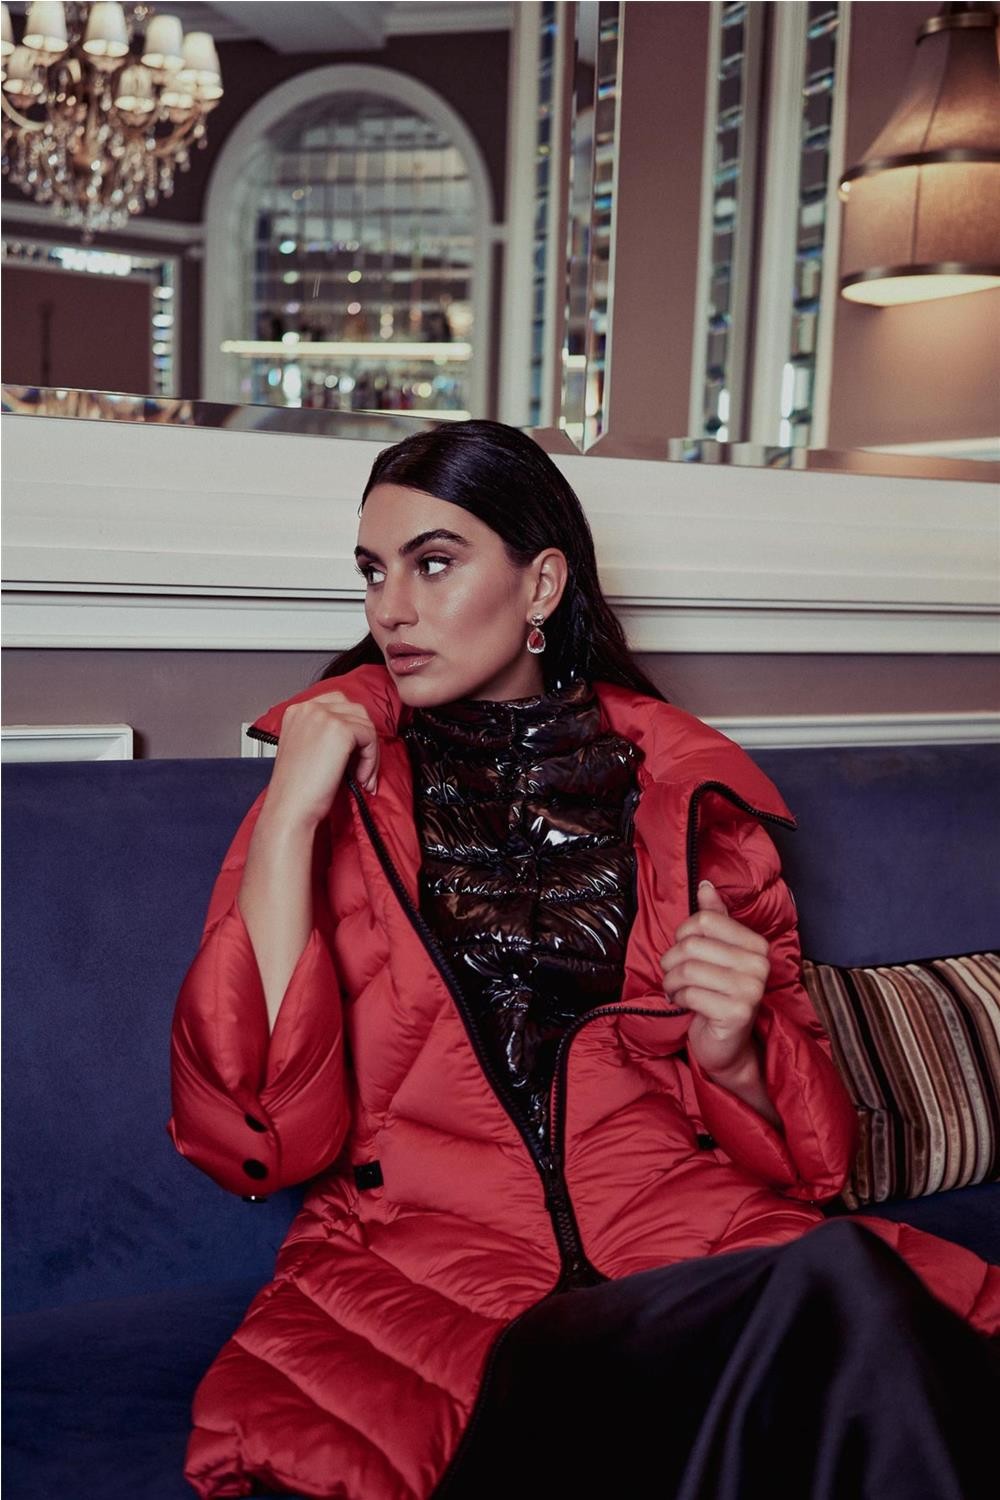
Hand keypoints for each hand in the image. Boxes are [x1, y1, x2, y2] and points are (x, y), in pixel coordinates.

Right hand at [265, 690, 379, 831]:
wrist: (290, 808)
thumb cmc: (297, 789)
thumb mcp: (306, 749)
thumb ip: (324, 734)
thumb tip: (354, 735)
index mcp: (297, 711)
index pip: (337, 703)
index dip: (352, 729)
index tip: (353, 754)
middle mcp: (308, 708)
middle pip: (355, 710)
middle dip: (364, 739)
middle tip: (361, 768)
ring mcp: (324, 716)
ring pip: (366, 724)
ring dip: (370, 752)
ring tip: (361, 776)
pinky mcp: (341, 729)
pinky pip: (371, 737)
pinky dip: (371, 760)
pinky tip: (360, 778)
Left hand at [660, 880, 771, 1078]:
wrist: (726, 1045)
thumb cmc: (717, 995)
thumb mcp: (716, 954)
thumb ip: (715, 919)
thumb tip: (705, 885)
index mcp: (756, 944)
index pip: (706, 920)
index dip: (683, 933)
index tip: (683, 950)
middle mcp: (759, 964)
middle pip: (693, 944)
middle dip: (672, 960)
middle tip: (673, 975)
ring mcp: (751, 989)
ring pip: (688, 969)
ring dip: (672, 981)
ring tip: (676, 989)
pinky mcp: (738, 1012)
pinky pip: (691, 993)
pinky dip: (678, 998)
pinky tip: (682, 1004)